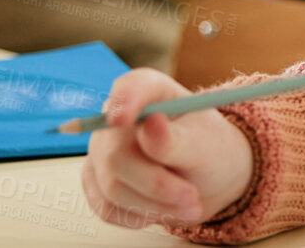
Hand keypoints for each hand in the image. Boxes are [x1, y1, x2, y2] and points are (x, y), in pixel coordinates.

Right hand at [82, 68, 256, 228]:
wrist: (205, 180)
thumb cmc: (209, 152)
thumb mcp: (205, 145)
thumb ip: (176, 139)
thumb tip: (150, 124)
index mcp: (152, 92)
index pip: (130, 88)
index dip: (124, 100)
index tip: (123, 119)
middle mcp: (117, 118)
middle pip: (116, 155)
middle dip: (158, 185)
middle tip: (192, 200)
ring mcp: (101, 150)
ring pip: (112, 188)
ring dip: (155, 206)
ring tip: (190, 206)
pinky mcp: (95, 181)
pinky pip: (107, 208)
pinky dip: (140, 216)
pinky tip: (163, 208)